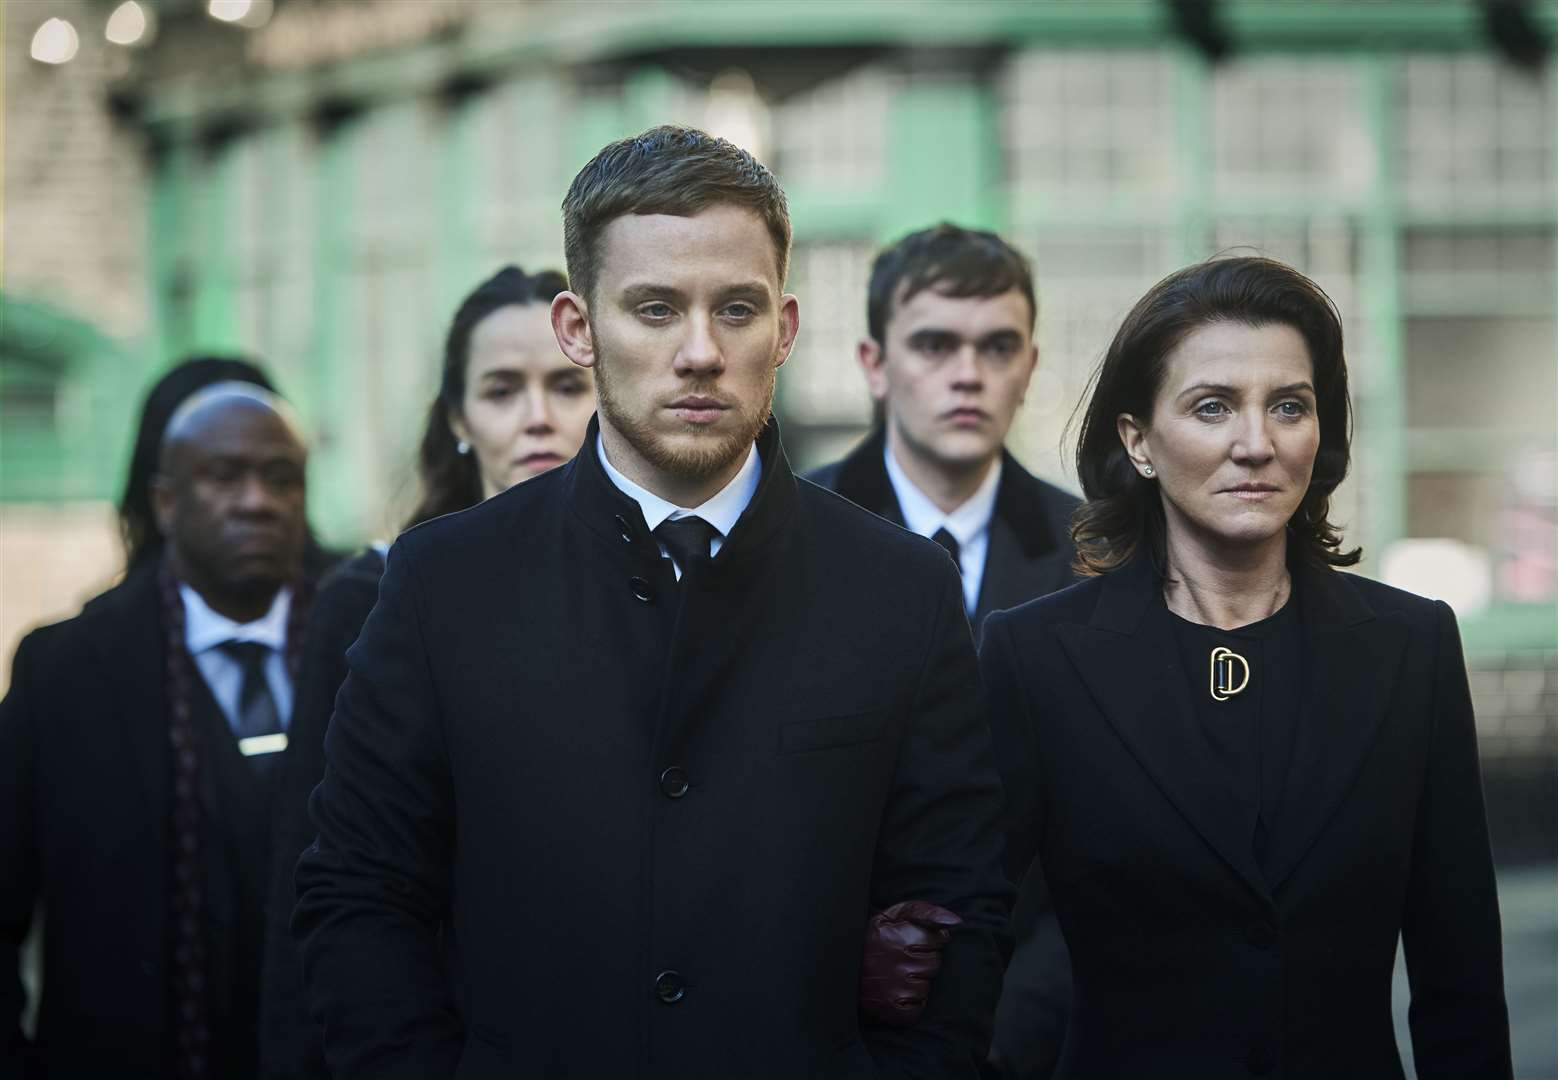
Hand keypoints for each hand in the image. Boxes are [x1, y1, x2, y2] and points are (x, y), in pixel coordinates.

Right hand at [858, 900, 961, 1025]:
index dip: (925, 940)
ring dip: (916, 981)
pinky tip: (894, 991)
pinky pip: (919, 1007)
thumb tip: (957, 922)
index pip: (937, 940)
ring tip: (894, 975)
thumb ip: (926, 913)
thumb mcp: (892, 915)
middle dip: (922, 960)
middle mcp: (898, 963)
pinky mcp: (894, 1010)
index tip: (909, 941)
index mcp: (898, 936)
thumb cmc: (870, 939)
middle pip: (935, 963)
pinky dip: (911, 1001)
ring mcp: (896, 989)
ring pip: (927, 986)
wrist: (837, 968)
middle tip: (899, 959)